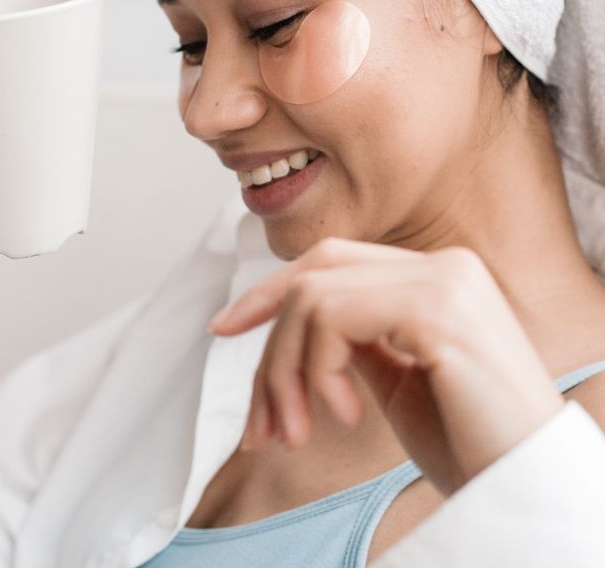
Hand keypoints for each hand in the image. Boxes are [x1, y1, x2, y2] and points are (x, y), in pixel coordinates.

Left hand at [207, 237, 563, 496]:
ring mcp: (443, 280)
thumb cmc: (468, 443)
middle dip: (269, 348)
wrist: (527, 491)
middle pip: (312, 275)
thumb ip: (352, 340)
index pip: (329, 261)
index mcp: (434, 276)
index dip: (269, 290)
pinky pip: (332, 317)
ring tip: (300, 430)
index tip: (224, 327)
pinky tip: (344, 415)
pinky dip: (316, 370)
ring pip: (311, 298)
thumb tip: (290, 328)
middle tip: (261, 424)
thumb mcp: (394, 381)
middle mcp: (443, 265)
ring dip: (285, 373)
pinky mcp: (438, 308)